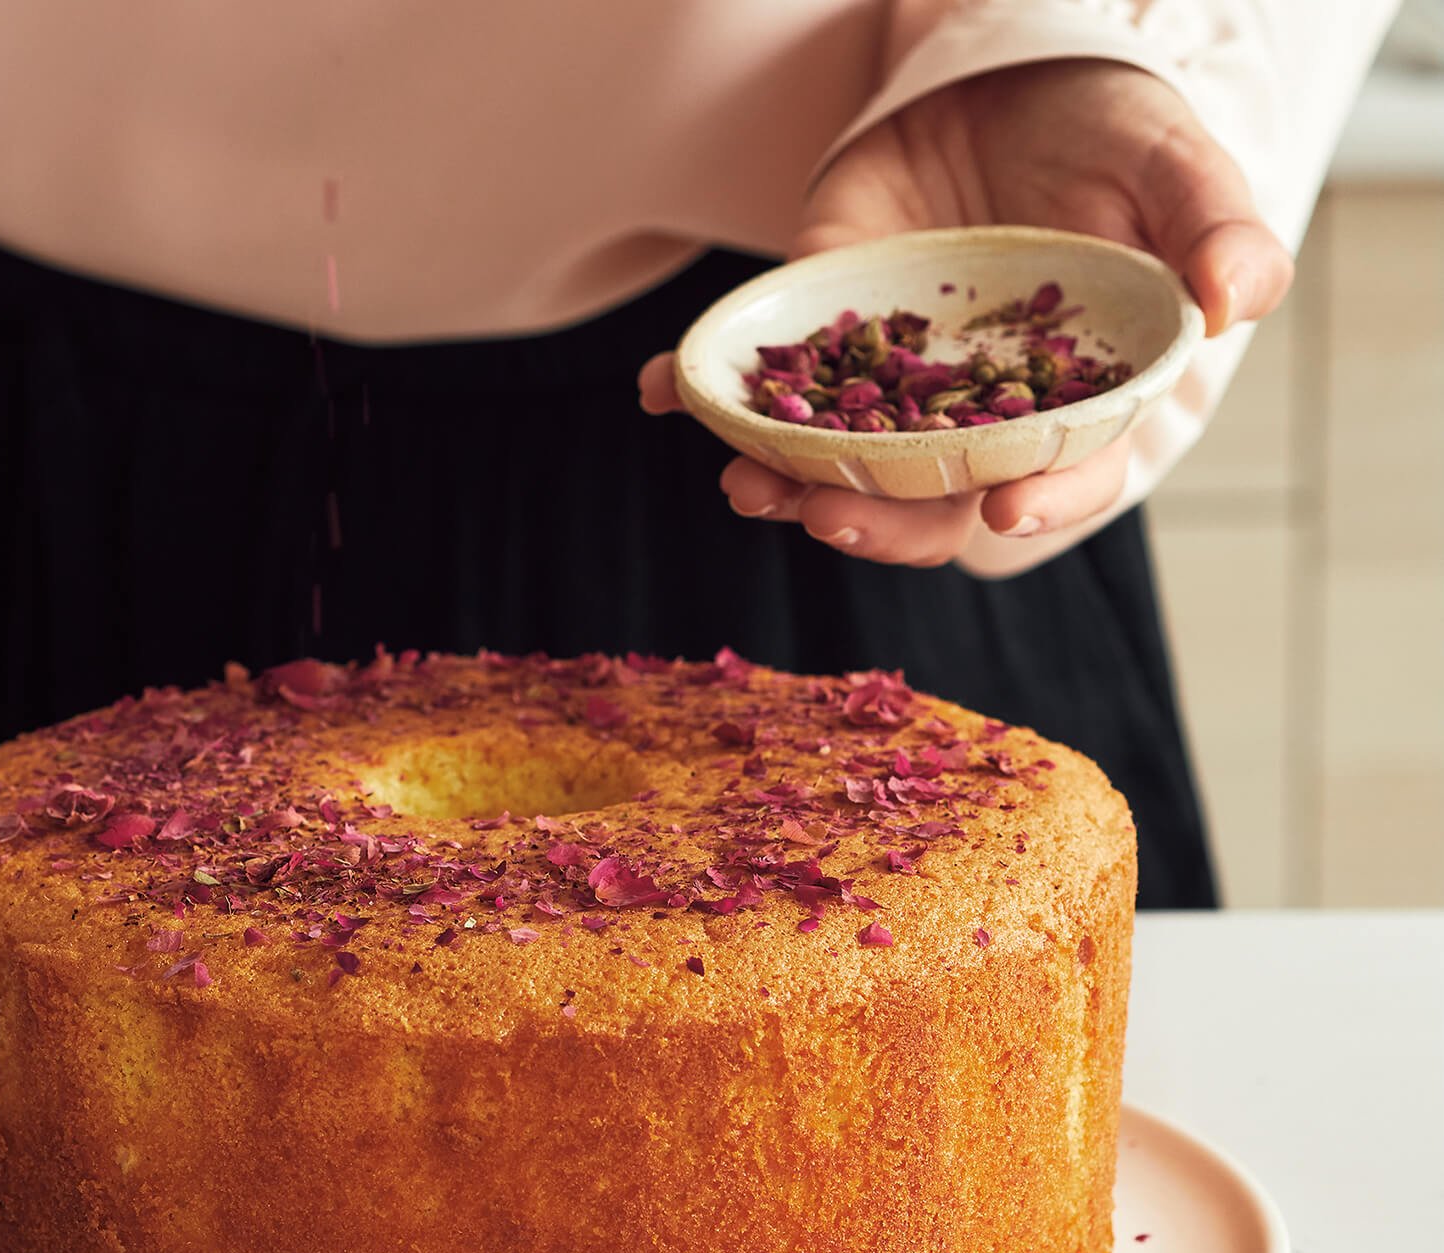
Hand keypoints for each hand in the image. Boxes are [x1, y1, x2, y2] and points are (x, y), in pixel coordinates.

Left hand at [639, 58, 1294, 567]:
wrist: (1003, 81)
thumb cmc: (1104, 134)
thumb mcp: (1168, 162)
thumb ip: (1211, 229)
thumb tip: (1244, 296)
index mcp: (1071, 405)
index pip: (1065, 478)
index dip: (1042, 503)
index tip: (1005, 513)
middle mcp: (973, 421)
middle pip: (930, 503)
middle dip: (878, 518)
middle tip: (825, 509)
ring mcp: (888, 390)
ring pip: (837, 466)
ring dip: (784, 484)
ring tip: (741, 480)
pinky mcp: (817, 341)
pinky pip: (758, 385)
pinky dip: (700, 392)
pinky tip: (660, 389)